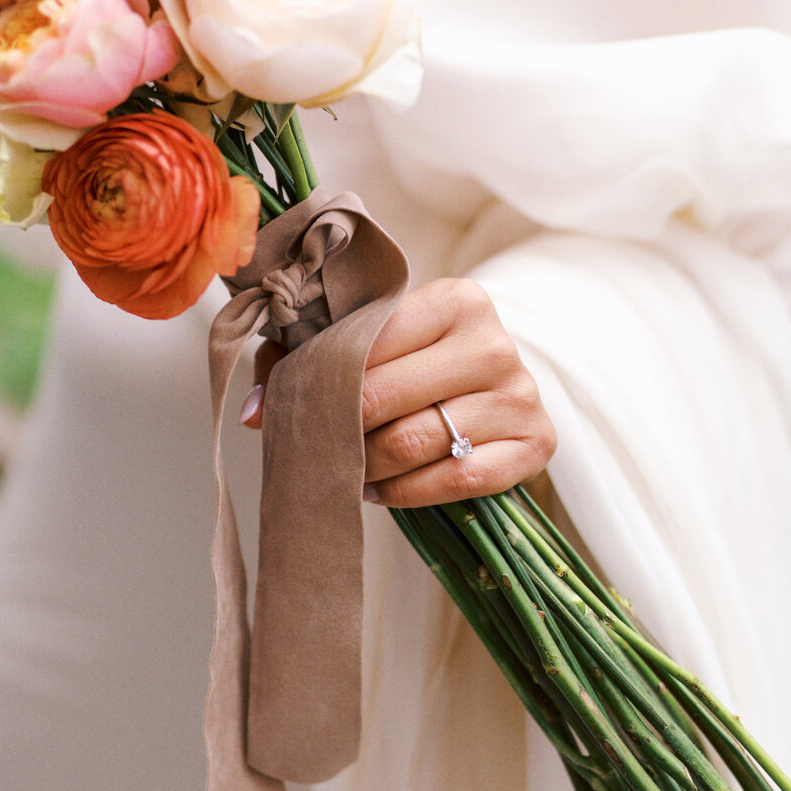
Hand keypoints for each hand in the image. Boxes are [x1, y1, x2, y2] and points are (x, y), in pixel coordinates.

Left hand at [240, 278, 555, 508]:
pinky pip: (455, 479)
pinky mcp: (536, 444)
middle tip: (313, 443)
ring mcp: (520, 396)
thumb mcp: (374, 339)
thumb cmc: (420, 358)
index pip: (367, 343)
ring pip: (416, 442)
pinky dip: (405, 491)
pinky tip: (379, 489)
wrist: (495, 384)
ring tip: (343, 468)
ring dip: (365, 464)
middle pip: (386, 398)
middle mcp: (495, 344)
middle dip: (338, 427)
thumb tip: (254, 410)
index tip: (292, 400)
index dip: (321, 377)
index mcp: (456, 299)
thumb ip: (310, 356)